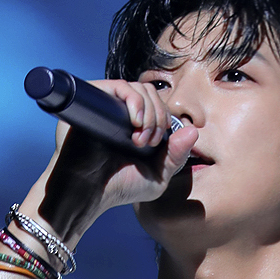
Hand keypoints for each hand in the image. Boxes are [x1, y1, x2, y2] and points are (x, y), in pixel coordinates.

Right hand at [36, 79, 198, 238]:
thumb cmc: (118, 188)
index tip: (158, 144)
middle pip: (150, 93)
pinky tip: (135, 122)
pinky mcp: (93, 100)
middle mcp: (121, 113)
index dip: (165, 120)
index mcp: (136, 126)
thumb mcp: (157, 177)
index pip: (158, 106)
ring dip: (148, 111)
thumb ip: (176, 157)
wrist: (86, 193)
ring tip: (139, 138)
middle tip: (149, 142)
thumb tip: (193, 131)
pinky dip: (133, 99)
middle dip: (158, 117)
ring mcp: (107, 105)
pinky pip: (119, 85)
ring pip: (138, 88)